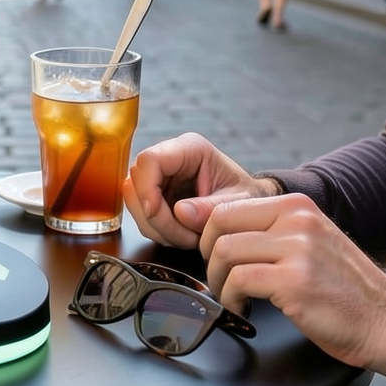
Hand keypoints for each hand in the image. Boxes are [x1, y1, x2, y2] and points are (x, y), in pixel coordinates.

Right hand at [123, 133, 277, 248]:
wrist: (250, 208)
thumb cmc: (247, 197)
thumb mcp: (238, 203)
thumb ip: (211, 208)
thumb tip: (180, 212)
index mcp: (190, 149)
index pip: (149, 160)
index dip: (146, 188)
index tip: (156, 213)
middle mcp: (170, 159)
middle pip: (137, 183)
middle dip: (156, 217)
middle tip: (185, 236)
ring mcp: (159, 177)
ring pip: (135, 202)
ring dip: (157, 228)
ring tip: (189, 237)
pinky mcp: (154, 195)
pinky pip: (141, 215)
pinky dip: (158, 232)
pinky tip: (182, 235)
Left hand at [200, 194, 385, 380]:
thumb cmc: (343, 289)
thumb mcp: (307, 243)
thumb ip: (269, 232)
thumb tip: (213, 228)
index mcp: (296, 206)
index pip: (227, 207)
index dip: (208, 235)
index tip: (212, 257)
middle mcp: (296, 220)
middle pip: (219, 225)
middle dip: (207, 255)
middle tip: (218, 278)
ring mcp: (296, 248)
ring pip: (223, 252)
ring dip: (217, 280)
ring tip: (231, 295)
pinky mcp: (294, 280)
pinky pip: (237, 280)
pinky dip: (229, 297)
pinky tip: (242, 307)